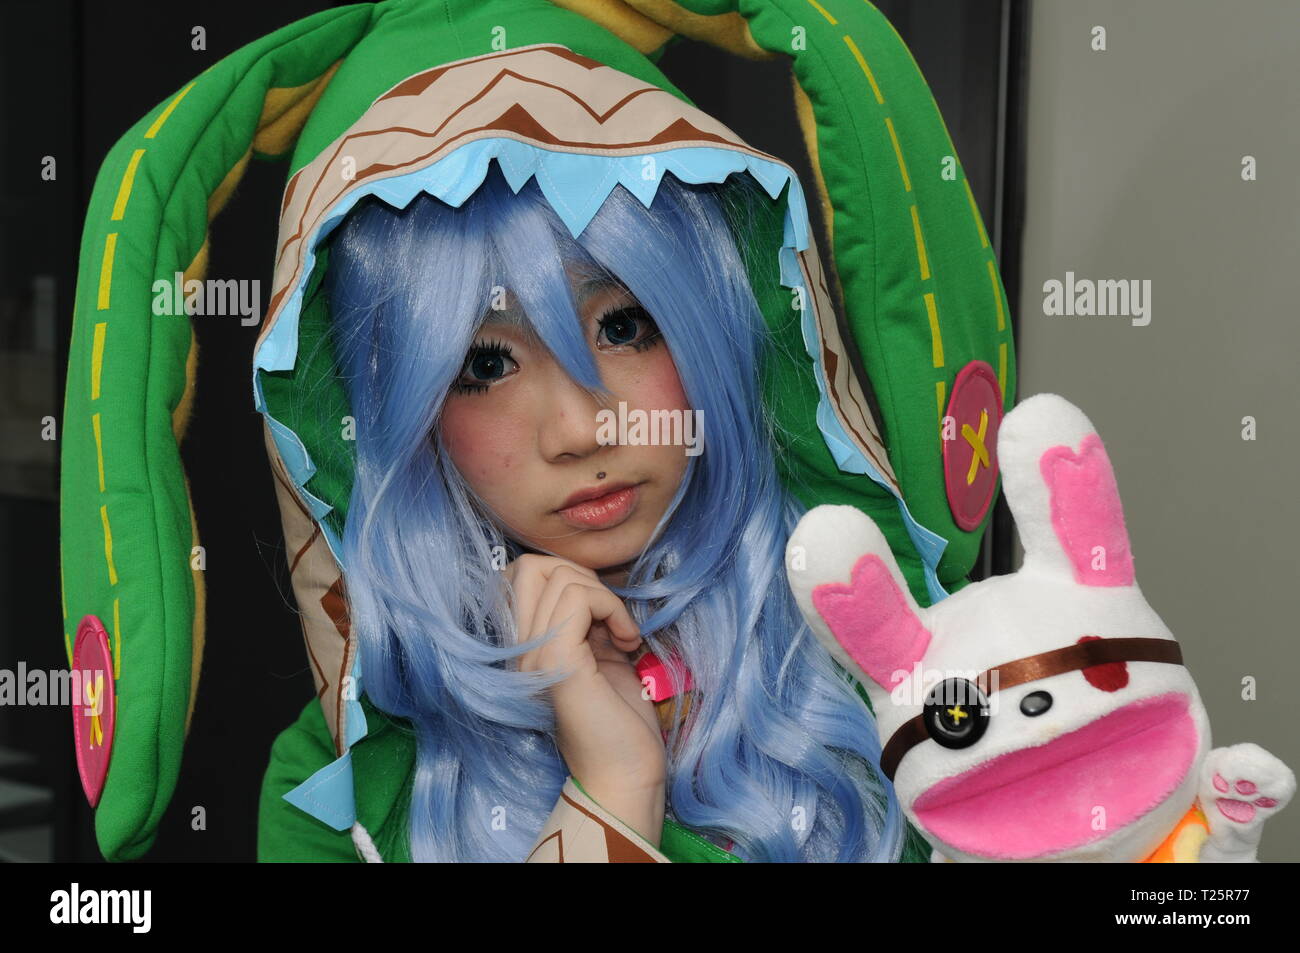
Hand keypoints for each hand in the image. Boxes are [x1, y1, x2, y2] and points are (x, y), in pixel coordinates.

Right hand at [503, 554, 666, 843]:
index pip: (518, 576)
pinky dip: (613, 608)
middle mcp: (516, 650)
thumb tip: (590, 582)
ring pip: (560, 577)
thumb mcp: (597, 653)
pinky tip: (627, 642)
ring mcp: (532, 655)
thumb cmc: (618, 720)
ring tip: (622, 635)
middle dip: (581, 575)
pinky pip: (580, 598)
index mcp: (522, 648)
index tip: (599, 614)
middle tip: (610, 615)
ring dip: (605, 597)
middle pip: (529, 566)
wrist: (625, 774)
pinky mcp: (556, 660)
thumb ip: (584, 619)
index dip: (565, 577)